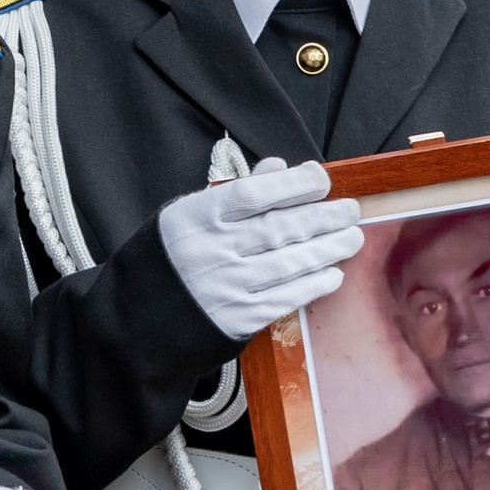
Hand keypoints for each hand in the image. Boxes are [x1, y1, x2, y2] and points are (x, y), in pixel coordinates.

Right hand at [158, 161, 363, 343]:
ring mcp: (225, 286)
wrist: (137, 322)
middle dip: (323, 217)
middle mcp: (211, 250)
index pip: (254, 193)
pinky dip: (312, 285)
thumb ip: (235, 193)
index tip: (321, 179)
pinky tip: (332, 274)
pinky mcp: (236, 318)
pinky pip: (284, 298)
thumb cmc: (169, 261)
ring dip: (327, 249)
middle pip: (279, 228)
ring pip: (288, 262)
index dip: (293, 185)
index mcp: (197, 217)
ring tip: (352, 238)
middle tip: (351, 210)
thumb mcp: (188, 218)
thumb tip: (279, 167)